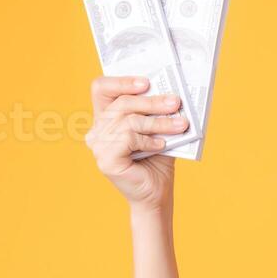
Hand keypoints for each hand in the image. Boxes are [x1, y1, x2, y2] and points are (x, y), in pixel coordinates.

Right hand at [84, 75, 189, 211]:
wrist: (157, 195)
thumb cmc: (157, 161)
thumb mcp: (157, 130)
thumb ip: (156, 112)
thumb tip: (170, 93)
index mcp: (105, 119)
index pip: (101, 89)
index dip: (121, 82)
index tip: (146, 82)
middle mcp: (97, 131)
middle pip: (121, 104)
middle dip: (152, 102)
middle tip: (176, 102)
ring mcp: (98, 146)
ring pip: (129, 121)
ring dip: (158, 122)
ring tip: (179, 125)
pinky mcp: (105, 160)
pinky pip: (128, 138)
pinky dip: (148, 140)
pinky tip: (161, 146)